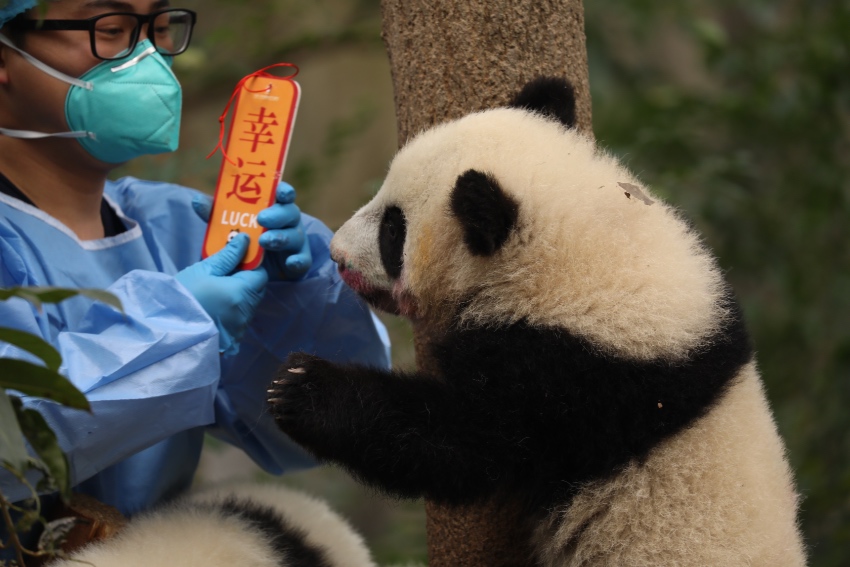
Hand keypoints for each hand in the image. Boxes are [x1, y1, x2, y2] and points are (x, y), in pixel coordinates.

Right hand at [176, 233, 267, 355]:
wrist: (165, 329)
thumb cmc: (182, 295)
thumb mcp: (203, 270)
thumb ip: (228, 256)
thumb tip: (245, 239)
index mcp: (241, 292)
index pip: (261, 274)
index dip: (251, 266)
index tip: (236, 262)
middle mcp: (246, 311)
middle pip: (257, 291)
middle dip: (246, 281)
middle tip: (224, 276)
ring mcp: (240, 328)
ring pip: (249, 306)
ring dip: (239, 298)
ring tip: (216, 294)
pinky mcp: (233, 341)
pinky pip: (240, 321)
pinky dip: (232, 314)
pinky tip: (214, 310)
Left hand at [192, 182, 312, 280]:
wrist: (254, 273)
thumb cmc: (245, 242)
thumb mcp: (229, 226)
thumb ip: (216, 214)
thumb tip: (196, 200)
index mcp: (275, 208)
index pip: (284, 194)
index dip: (284, 190)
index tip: (278, 191)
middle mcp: (289, 223)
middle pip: (290, 213)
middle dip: (277, 214)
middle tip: (261, 219)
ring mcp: (296, 242)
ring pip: (295, 236)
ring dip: (281, 237)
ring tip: (264, 241)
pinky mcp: (299, 262)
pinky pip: (303, 261)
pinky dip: (297, 261)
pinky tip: (290, 262)